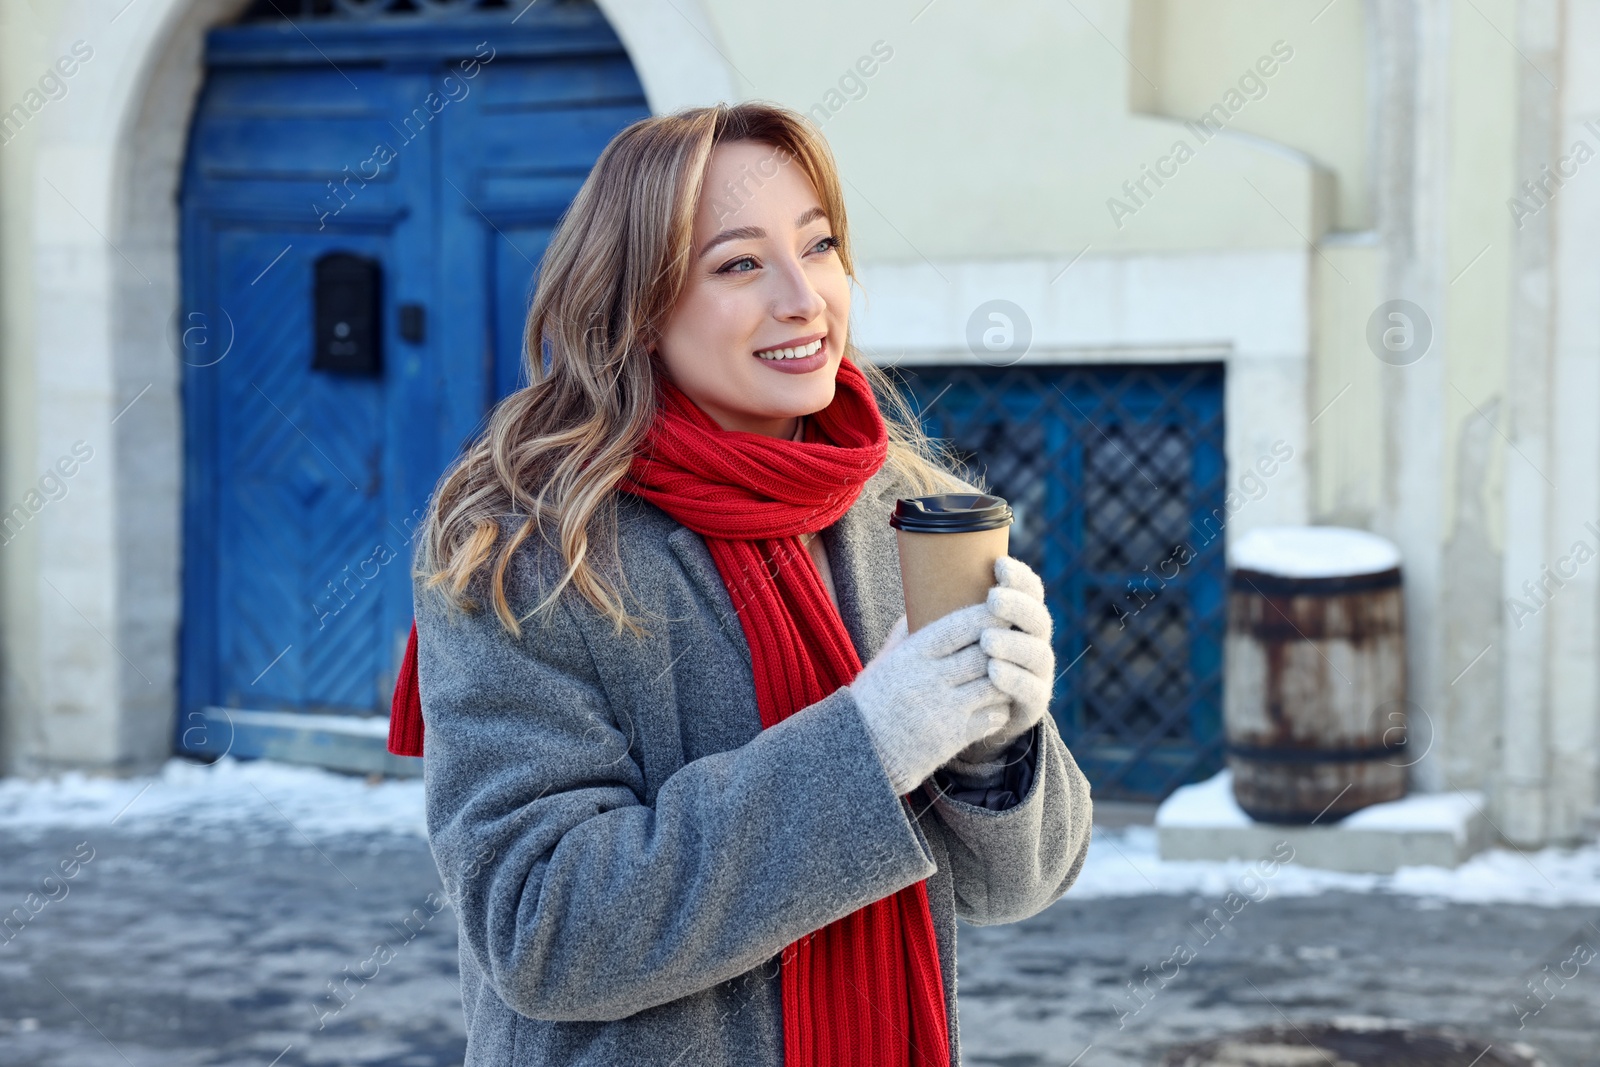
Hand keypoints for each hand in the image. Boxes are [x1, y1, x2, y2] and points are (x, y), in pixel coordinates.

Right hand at [848, 602, 1011, 795]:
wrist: (862, 753)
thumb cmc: (872, 702)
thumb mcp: (882, 662)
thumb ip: (903, 635)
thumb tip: (919, 605)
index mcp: (911, 656)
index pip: (959, 627)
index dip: (985, 615)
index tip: (1001, 609)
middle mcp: (929, 680)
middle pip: (983, 654)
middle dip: (1004, 645)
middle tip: (1019, 638)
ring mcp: (944, 709)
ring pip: (994, 684)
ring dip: (1006, 677)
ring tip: (1011, 672)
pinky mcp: (953, 737)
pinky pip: (993, 717)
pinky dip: (1000, 708)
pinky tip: (997, 703)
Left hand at [952, 555, 1054, 765]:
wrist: (966, 718)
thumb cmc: (953, 668)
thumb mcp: (947, 640)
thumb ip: (941, 616)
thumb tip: (915, 585)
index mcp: (1018, 621)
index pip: (1029, 592)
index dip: (1019, 577)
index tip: (998, 564)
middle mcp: (1034, 642)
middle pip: (1038, 619)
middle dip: (1017, 606)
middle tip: (993, 599)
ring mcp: (1038, 673)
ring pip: (1037, 653)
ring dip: (1013, 644)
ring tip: (986, 640)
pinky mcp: (1034, 703)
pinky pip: (1031, 689)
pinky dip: (1014, 678)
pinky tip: (993, 670)